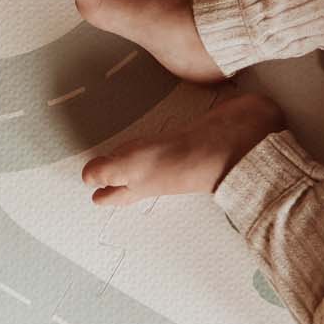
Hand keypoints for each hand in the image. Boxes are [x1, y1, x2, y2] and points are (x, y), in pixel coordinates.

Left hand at [78, 91, 285, 205]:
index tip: (94, 198)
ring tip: (131, 149)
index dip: (107, 194)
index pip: (120, 192)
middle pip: (137, 175)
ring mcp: (183, 150)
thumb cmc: (183, 159)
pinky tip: (167, 124)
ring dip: (141, 154)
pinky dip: (166, 131)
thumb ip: (109, 170)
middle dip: (122, 176)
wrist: (236, 143)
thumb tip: (87, 178)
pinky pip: (176, 132)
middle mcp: (163, 169)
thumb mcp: (133, 167)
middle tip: (108, 174)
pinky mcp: (200, 129)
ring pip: (154, 155)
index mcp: (145, 182)